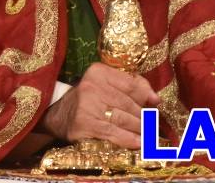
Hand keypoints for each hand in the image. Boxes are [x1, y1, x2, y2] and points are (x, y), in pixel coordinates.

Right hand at [40, 63, 160, 149]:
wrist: (58, 115)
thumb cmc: (89, 100)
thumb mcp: (105, 85)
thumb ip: (131, 86)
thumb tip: (155, 100)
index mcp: (98, 72)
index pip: (130, 84)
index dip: (146, 96)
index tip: (156, 105)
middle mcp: (92, 85)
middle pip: (128, 103)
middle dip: (145, 116)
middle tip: (154, 125)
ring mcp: (87, 105)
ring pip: (123, 119)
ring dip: (140, 129)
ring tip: (149, 135)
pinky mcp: (85, 124)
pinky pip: (113, 132)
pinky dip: (129, 139)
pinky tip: (139, 142)